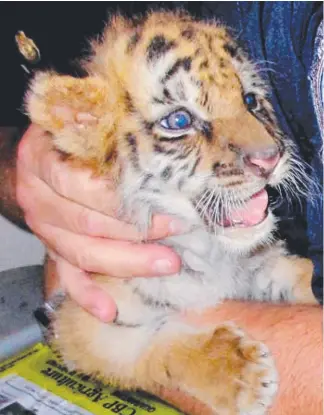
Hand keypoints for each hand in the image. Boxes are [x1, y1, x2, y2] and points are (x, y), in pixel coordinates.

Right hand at [16, 124, 181, 320]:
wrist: (39, 154)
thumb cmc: (68, 133)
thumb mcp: (81, 117)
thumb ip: (105, 123)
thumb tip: (160, 126)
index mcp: (42, 161)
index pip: (84, 187)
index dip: (125, 201)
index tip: (168, 206)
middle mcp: (38, 198)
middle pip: (87, 226)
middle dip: (136, 237)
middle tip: (177, 239)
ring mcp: (43, 228)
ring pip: (82, 254)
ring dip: (126, 263)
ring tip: (165, 265)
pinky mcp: (52, 248)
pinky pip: (66, 276)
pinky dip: (86, 295)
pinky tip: (108, 311)